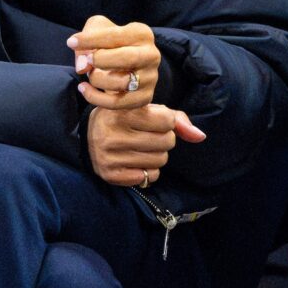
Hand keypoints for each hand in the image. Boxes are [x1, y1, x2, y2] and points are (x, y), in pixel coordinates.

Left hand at [69, 15, 159, 108]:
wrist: (123, 63)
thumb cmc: (108, 43)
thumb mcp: (97, 30)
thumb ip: (87, 39)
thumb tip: (82, 66)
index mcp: (141, 33)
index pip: (115, 35)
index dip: (91, 40)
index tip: (71, 43)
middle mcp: (151, 55)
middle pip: (128, 58)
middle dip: (101, 60)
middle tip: (86, 61)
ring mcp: (151, 78)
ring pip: (123, 83)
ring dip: (98, 79)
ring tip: (89, 73)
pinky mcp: (145, 97)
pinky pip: (118, 103)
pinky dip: (96, 98)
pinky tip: (84, 88)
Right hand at [86, 103, 205, 186]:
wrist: (87, 135)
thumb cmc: (123, 118)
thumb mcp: (144, 109)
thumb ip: (175, 119)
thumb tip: (200, 136)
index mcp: (121, 112)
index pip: (167, 120)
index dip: (166, 121)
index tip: (153, 120)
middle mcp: (112, 134)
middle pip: (166, 142)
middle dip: (163, 139)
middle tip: (147, 135)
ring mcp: (110, 156)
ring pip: (160, 161)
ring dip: (157, 155)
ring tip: (142, 148)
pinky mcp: (111, 175)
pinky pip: (148, 177)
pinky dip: (148, 171)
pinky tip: (135, 161)